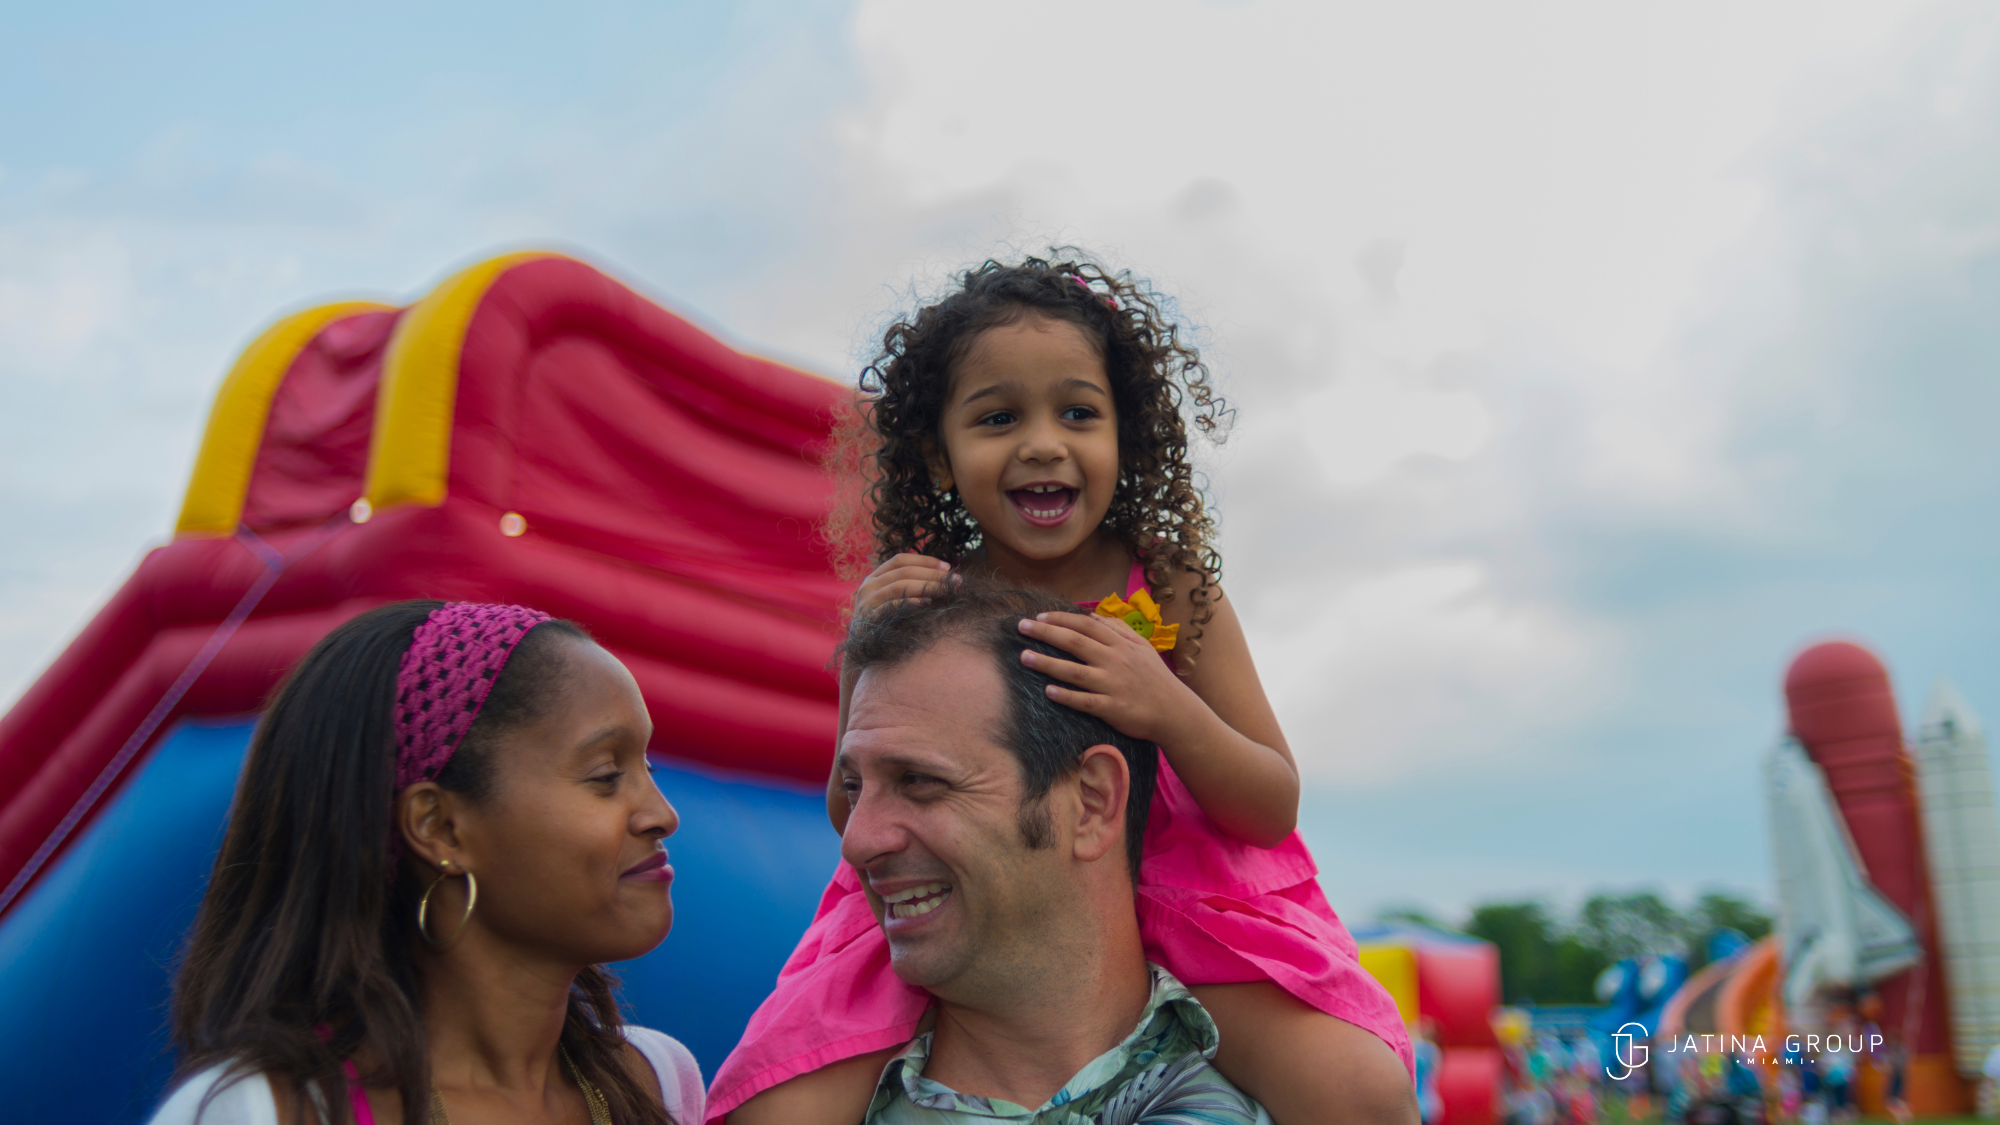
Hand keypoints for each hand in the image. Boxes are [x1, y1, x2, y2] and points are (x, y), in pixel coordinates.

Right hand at [853, 552, 952, 616]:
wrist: (861, 651)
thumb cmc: (882, 624)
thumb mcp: (890, 601)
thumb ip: (908, 588)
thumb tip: (944, 579)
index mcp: (874, 577)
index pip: (900, 560)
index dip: (925, 560)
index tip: (947, 567)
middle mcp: (868, 586)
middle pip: (904, 572)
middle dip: (933, 574)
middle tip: (955, 580)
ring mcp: (867, 601)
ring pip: (900, 585)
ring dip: (927, 586)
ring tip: (946, 591)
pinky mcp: (868, 618)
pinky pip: (892, 606)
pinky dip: (912, 602)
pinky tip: (928, 603)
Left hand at [1016, 610, 1200, 744]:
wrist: (1175, 712)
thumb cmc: (1155, 678)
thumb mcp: (1142, 647)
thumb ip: (1117, 629)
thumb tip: (1091, 615)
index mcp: (1120, 644)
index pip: (1086, 625)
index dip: (1061, 619)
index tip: (1039, 617)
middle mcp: (1115, 661)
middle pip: (1075, 642)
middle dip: (1045, 633)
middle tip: (1020, 627)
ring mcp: (1113, 685)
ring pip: (1075, 671)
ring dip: (1047, 663)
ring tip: (1024, 657)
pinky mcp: (1112, 708)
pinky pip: (1085, 701)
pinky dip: (1067, 696)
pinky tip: (1048, 691)